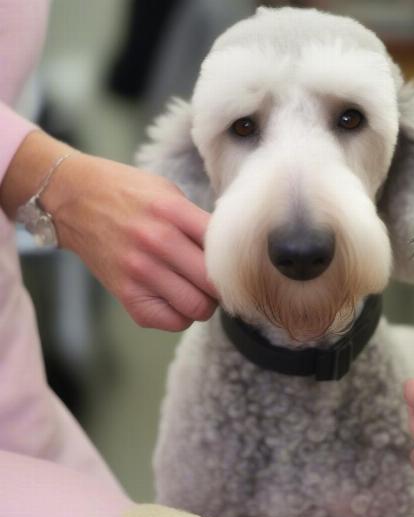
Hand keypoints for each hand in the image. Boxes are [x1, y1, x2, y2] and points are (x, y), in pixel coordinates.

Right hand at [47, 152, 217, 330]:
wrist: (74, 199)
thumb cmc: (127, 194)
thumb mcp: (169, 193)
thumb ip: (199, 222)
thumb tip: (231, 254)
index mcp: (172, 211)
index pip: (223, 250)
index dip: (234, 261)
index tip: (232, 264)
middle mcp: (156, 242)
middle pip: (214, 285)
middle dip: (221, 287)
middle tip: (213, 279)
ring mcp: (139, 271)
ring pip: (197, 308)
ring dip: (202, 303)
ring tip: (194, 289)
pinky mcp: (126, 294)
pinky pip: (171, 321)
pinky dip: (180, 315)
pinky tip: (174, 298)